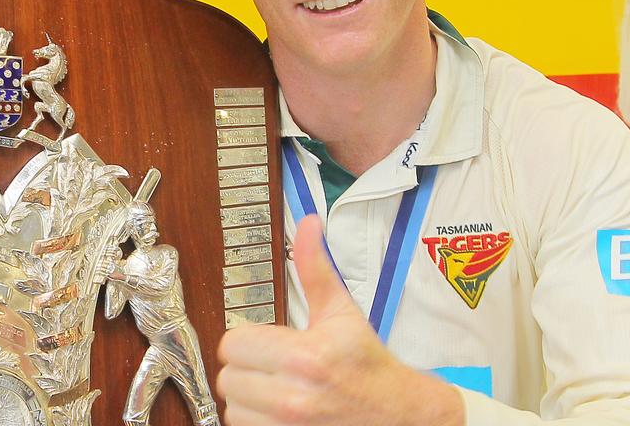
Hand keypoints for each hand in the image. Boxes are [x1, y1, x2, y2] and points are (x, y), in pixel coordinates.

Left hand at [216, 215, 463, 425]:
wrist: (402, 416)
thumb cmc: (368, 365)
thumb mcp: (342, 313)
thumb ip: (315, 268)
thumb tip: (309, 223)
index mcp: (304, 358)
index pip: (233, 344)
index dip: (248, 341)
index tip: (269, 344)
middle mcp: (293, 398)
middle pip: (227, 378)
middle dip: (248, 370)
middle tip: (274, 367)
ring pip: (233, 408)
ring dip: (249, 399)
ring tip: (278, 390)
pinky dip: (256, 421)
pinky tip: (279, 411)